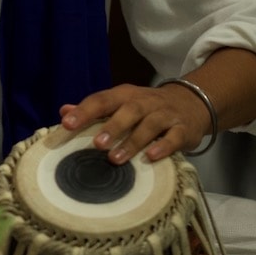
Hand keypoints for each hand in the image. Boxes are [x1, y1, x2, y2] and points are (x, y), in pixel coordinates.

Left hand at [60, 81, 212, 163]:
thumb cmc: (146, 108)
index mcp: (125, 95)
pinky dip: (164, 147)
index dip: (85, 111)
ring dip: (133, 142)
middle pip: (129, 110)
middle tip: (97, 144)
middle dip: (112, 126)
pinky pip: (174, 137)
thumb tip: (64, 111)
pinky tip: (151, 157)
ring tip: (115, 159)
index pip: (102, 100)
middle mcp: (145, 102)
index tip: (67, 124)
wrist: (191, 103)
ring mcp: (165, 115)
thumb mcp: (121, 103)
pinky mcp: (183, 129)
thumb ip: (94, 109)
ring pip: (149, 125)